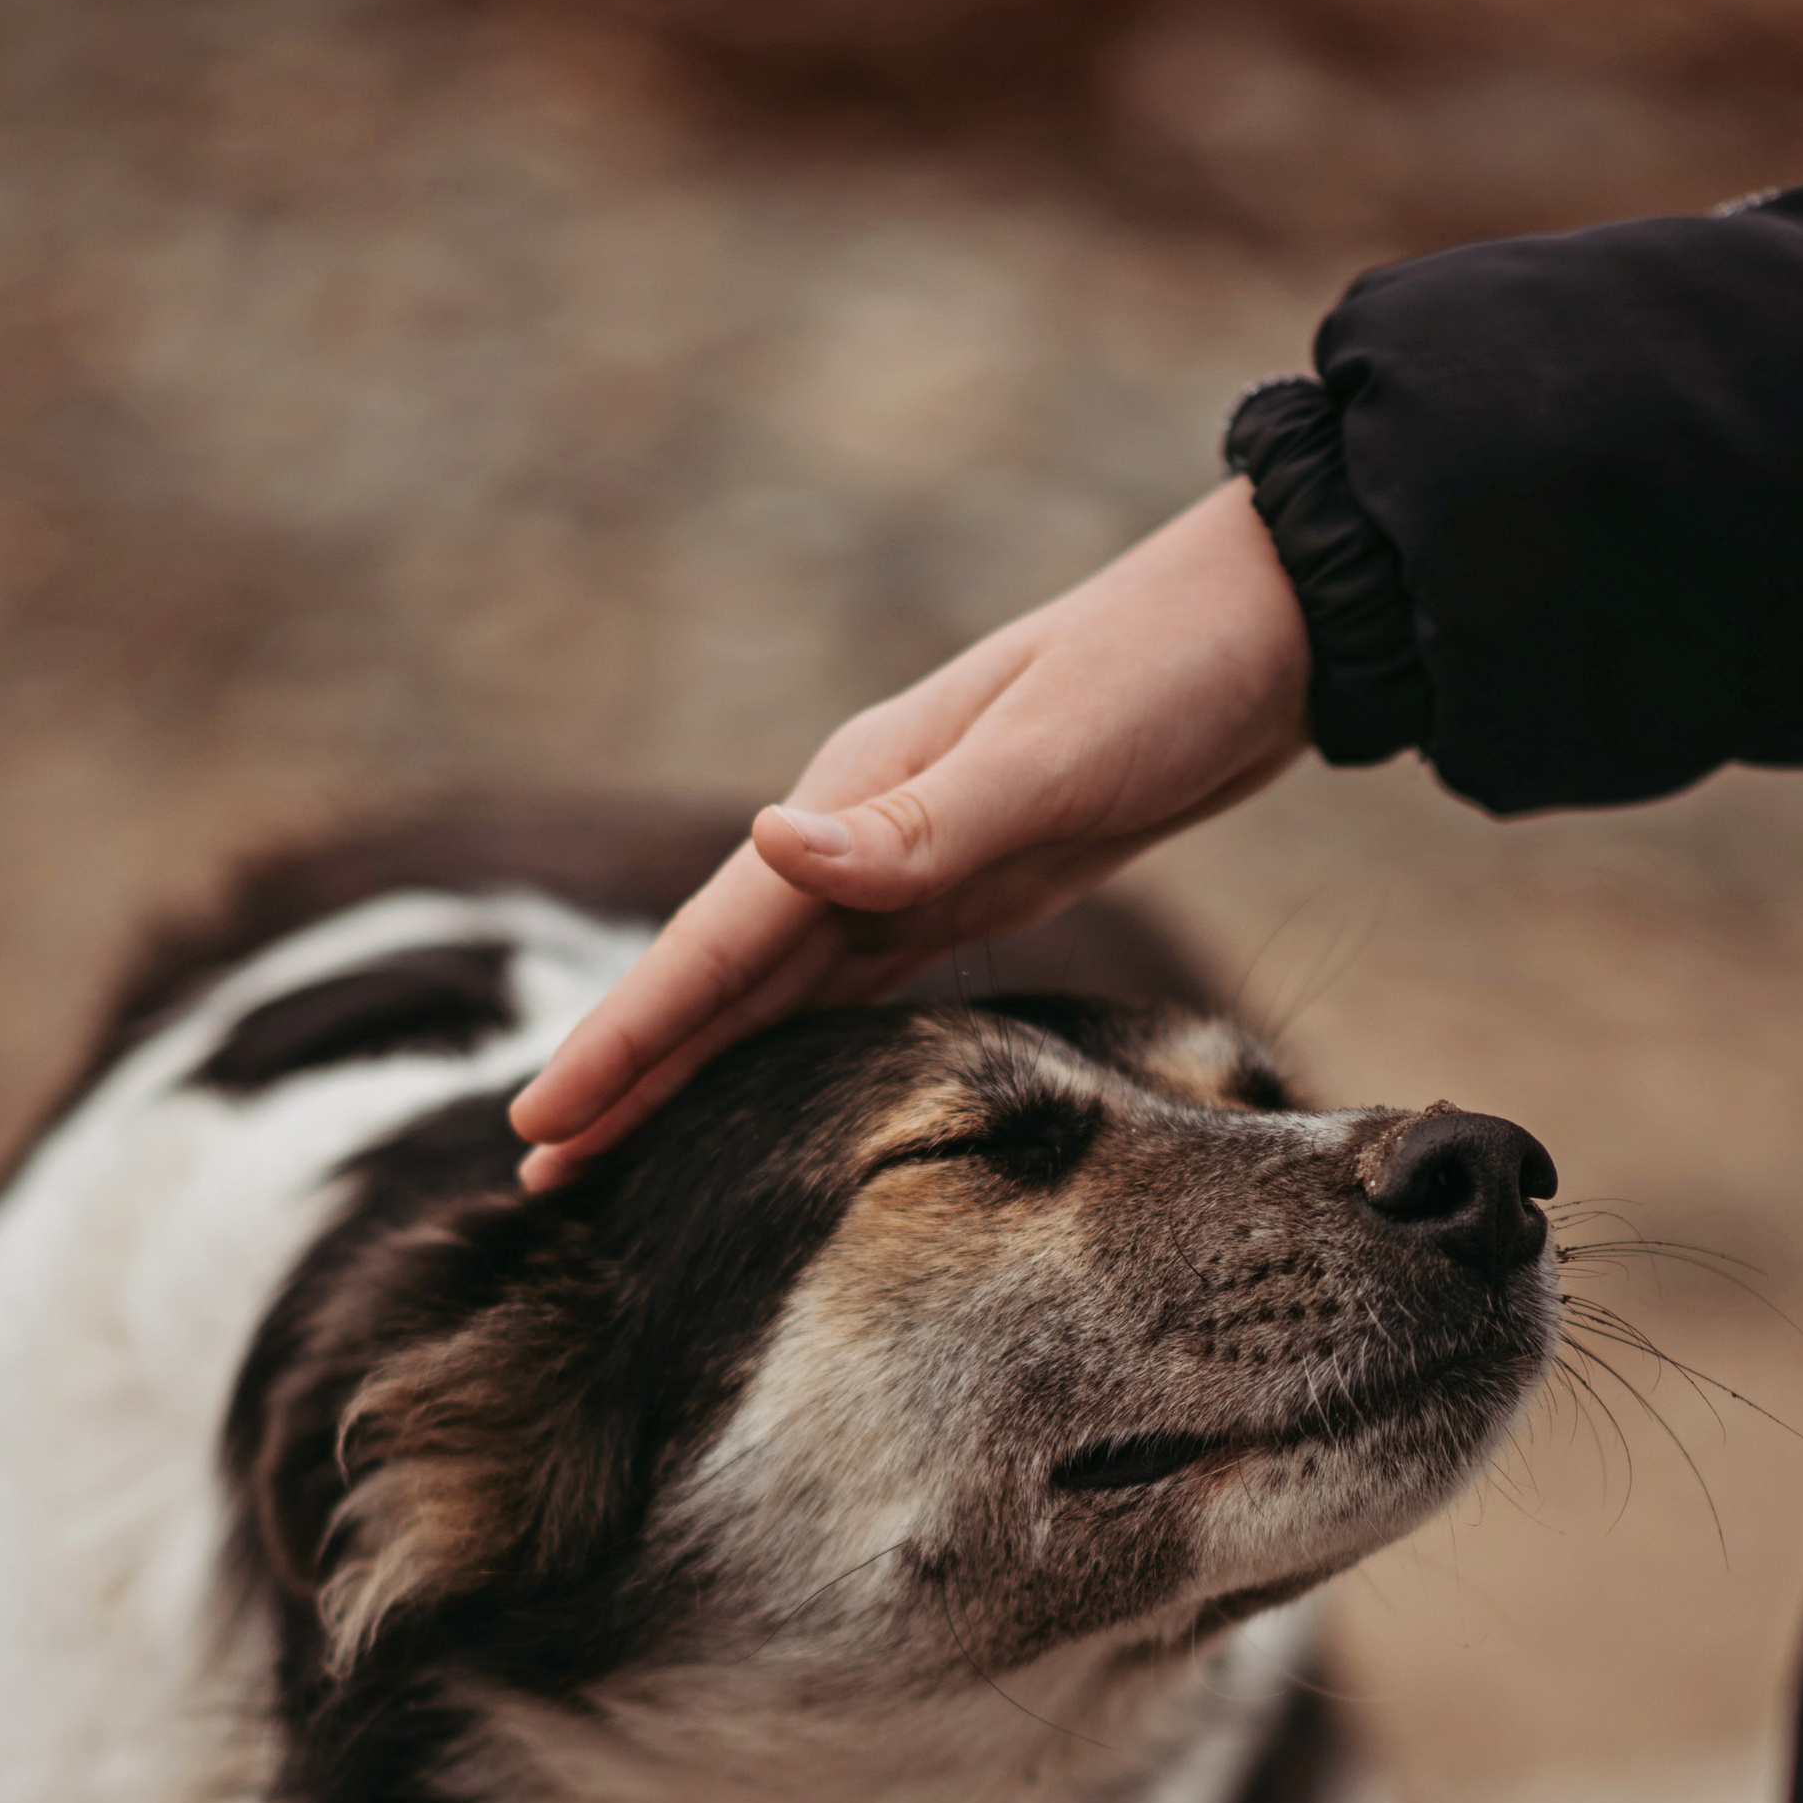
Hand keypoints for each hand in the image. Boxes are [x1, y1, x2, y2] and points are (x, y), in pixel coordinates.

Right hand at [508, 477, 1308, 1184]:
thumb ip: (923, 823)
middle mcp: (860, 833)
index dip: (629, 1037)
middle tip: (531, 1174)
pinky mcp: (965, 887)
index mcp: (859, 798)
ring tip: (605, 1152)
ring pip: (768, 988)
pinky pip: (844, 985)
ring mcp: (908, 860)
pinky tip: (753, 1091)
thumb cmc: (1167, 676)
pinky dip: (782, 1042)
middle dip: (625, 1073)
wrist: (1270, 628)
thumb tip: (774, 845)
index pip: (716, 941)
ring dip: (687, 1068)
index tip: (543, 1122)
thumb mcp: (1051, 753)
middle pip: (717, 977)